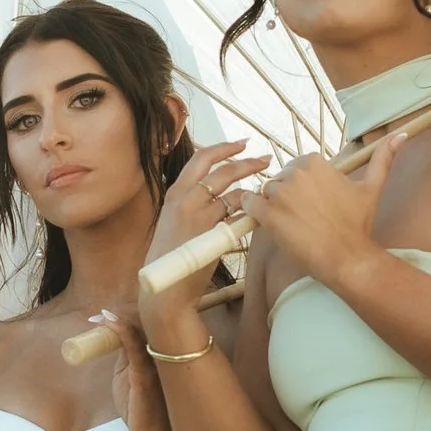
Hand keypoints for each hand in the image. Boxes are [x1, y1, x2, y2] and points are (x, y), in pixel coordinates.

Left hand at [106, 313, 174, 430]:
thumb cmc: (142, 407)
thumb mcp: (131, 376)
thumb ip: (128, 354)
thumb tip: (116, 334)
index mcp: (160, 353)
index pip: (147, 324)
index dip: (127, 314)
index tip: (103, 314)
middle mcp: (163, 354)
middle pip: (146, 323)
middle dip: (121, 315)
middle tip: (98, 315)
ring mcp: (157, 363)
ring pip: (142, 330)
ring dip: (119, 320)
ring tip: (100, 317)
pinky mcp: (147, 374)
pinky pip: (136, 347)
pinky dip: (122, 331)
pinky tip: (110, 322)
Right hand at [147, 140, 268, 266]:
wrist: (164, 286)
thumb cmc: (168, 255)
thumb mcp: (171, 218)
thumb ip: (189, 202)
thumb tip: (213, 192)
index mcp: (175, 191)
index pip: (201, 157)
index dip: (224, 147)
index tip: (242, 144)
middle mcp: (186, 198)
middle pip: (223, 170)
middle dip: (248, 162)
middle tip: (265, 160)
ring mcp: (199, 216)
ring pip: (235, 194)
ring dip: (254, 192)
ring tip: (267, 192)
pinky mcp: (212, 234)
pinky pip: (239, 219)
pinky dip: (251, 216)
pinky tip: (258, 217)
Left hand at [246, 133, 402, 289]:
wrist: (348, 257)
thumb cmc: (358, 225)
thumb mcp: (372, 188)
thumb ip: (383, 158)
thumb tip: (400, 134)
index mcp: (316, 162)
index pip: (296, 168)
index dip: (302, 186)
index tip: (314, 203)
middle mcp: (296, 173)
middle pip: (280, 179)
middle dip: (288, 196)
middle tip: (305, 218)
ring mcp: (280, 193)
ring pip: (266, 192)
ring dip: (273, 206)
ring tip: (292, 225)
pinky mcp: (267, 213)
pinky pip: (249, 204)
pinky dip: (252, 211)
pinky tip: (266, 222)